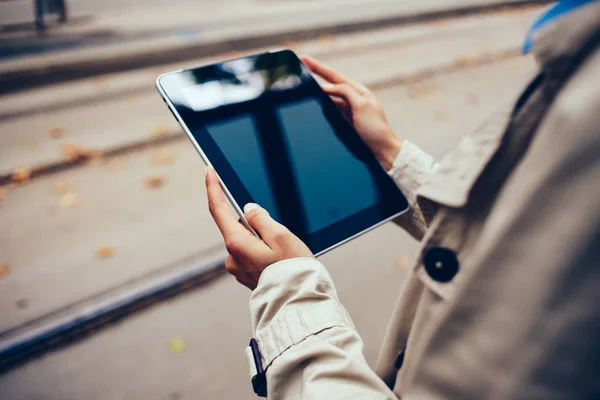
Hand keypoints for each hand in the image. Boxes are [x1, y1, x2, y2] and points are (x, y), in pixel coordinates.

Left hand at [206, 166, 313, 288]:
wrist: (299, 303)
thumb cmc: (294, 270)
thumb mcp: (281, 236)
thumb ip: (261, 218)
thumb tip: (248, 210)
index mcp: (237, 244)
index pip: (219, 209)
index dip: (213, 188)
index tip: (209, 171)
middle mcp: (232, 258)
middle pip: (237, 227)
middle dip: (255, 222)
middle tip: (279, 232)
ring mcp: (239, 269)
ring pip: (248, 242)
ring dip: (263, 239)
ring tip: (286, 252)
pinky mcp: (247, 277)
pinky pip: (253, 255)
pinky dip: (265, 252)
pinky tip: (281, 261)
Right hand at [301, 55, 402, 170]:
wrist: (382, 151)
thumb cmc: (375, 128)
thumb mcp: (361, 106)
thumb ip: (345, 92)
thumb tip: (326, 86)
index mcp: (358, 91)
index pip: (334, 76)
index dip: (318, 67)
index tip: (304, 58)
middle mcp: (352, 98)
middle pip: (330, 84)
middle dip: (315, 74)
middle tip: (300, 64)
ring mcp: (348, 110)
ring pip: (328, 97)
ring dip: (316, 91)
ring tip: (302, 83)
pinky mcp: (344, 121)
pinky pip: (329, 110)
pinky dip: (321, 105)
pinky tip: (313, 103)